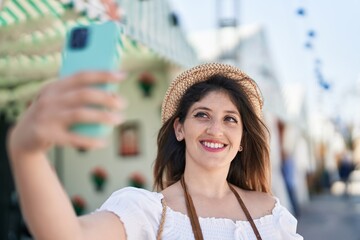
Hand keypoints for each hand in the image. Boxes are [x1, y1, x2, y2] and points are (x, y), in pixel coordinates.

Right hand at [8, 71, 125, 155]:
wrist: (23, 137)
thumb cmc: (51, 115)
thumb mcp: (60, 101)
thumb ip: (80, 96)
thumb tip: (113, 95)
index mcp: (56, 86)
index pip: (82, 75)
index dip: (103, 74)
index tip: (122, 75)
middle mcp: (50, 99)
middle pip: (84, 94)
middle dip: (107, 98)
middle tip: (123, 103)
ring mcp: (47, 116)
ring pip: (80, 114)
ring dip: (103, 117)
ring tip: (119, 119)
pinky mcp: (47, 134)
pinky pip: (73, 138)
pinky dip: (90, 141)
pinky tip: (103, 142)